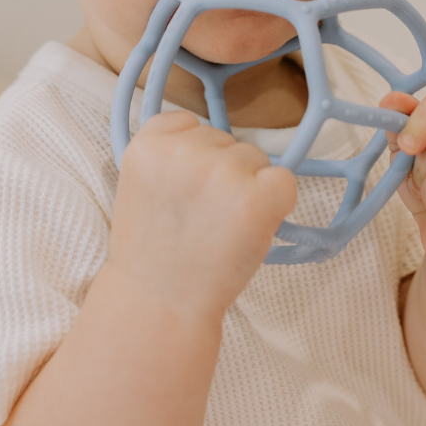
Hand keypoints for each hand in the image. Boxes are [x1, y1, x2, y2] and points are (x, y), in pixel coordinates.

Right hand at [110, 111, 296, 322]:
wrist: (162, 303)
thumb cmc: (155, 250)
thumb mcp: (142, 185)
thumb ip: (170, 154)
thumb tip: (218, 140)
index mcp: (148, 144)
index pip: (188, 123)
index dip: (192, 156)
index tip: (181, 190)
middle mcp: (183, 150)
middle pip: (224, 140)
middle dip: (220, 173)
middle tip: (200, 217)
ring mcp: (220, 171)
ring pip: (254, 157)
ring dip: (246, 187)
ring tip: (218, 227)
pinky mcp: (256, 196)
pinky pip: (284, 179)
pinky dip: (277, 201)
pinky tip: (249, 226)